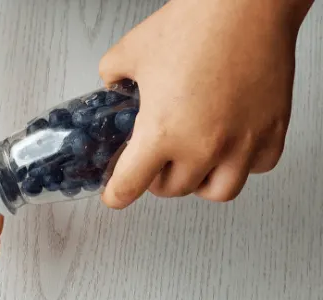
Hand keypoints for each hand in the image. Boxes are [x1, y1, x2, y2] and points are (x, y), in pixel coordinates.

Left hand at [99, 0, 311, 207]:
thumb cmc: (194, 24)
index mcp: (162, 132)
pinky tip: (230, 144)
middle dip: (156, 179)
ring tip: (191, 161)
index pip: (131, 185)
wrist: (246, 5)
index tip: (115, 196)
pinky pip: (257, 167)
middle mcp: (203, 147)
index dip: (117, 194)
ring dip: (198, 182)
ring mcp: (242, 143)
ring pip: (218, 191)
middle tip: (152, 161)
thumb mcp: (131, 51)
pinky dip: (240, 163)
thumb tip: (113, 86)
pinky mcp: (272, 131)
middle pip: (172, 190)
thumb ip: (113, 77)